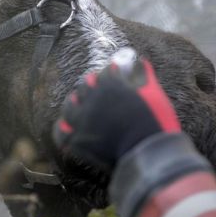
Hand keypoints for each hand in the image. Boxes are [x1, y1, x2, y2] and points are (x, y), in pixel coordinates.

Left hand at [53, 47, 180, 169]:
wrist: (149, 155)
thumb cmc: (154, 122)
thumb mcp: (154, 95)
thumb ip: (144, 76)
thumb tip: (140, 61)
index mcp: (109, 86)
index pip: (106, 73)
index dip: (111, 72)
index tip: (115, 72)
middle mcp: (91, 101)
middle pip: (85, 86)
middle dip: (92, 85)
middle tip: (98, 87)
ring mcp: (82, 121)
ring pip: (70, 106)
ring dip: (74, 102)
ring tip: (78, 103)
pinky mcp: (77, 142)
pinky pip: (61, 132)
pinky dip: (63, 128)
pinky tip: (68, 126)